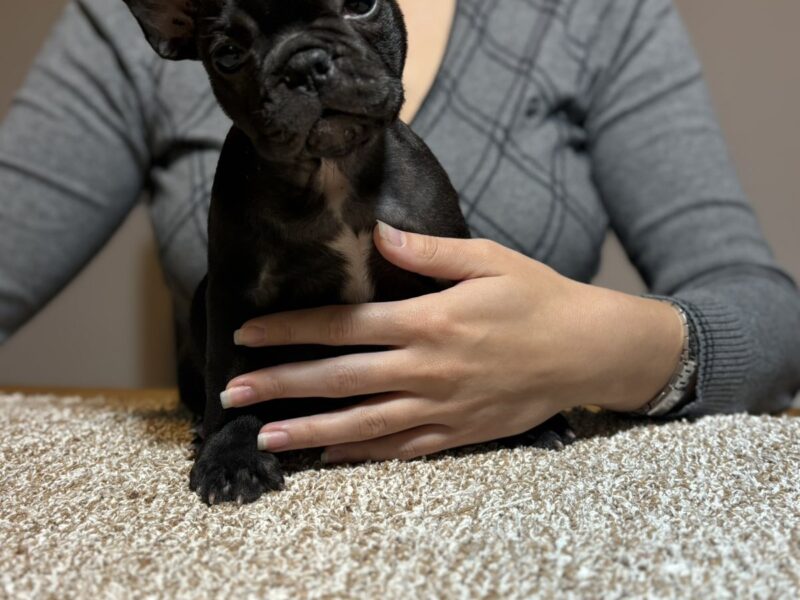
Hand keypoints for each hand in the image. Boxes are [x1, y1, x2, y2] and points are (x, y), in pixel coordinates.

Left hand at [223, 221, 684, 462]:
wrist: (587, 350)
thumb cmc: (537, 297)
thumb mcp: (488, 259)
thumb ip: (428, 251)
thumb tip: (379, 233)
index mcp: (428, 321)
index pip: (343, 326)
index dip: (291, 330)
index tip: (248, 334)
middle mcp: (426, 368)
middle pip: (339, 379)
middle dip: (281, 385)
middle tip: (233, 393)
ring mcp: (440, 406)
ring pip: (362, 423)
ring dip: (309, 431)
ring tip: (264, 438)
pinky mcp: (458, 432)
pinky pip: (401, 449)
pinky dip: (362, 455)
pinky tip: (328, 457)